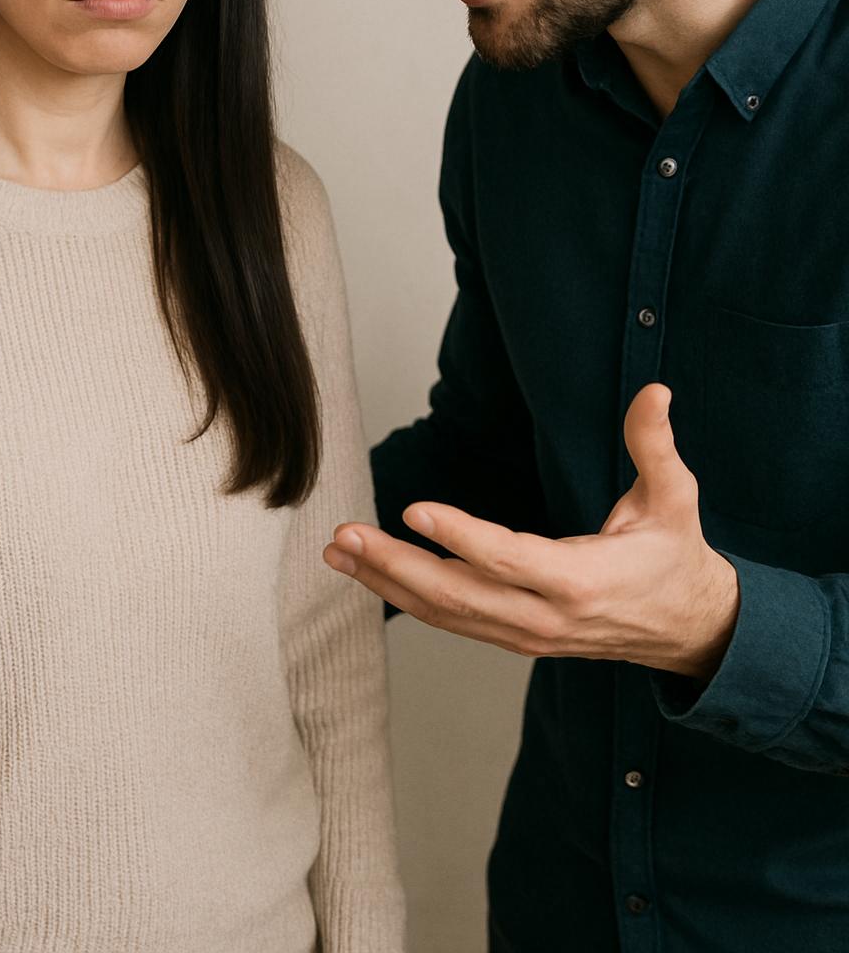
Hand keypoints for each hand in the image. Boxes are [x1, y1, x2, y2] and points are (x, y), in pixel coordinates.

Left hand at [324, 384, 738, 679]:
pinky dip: (407, 599)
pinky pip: (452, 621)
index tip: (413, 510)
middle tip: (344, 536)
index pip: (510, 559)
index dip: (461, 536)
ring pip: (445, 613)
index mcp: (583, 580)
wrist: (690, 631)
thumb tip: (654, 391)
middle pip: (459, 595)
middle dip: (395, 565)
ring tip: (338, 552)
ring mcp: (526, 635)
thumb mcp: (676, 498)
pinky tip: (371, 574)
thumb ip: (655, 445)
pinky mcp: (513, 638)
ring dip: (387, 582)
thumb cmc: (675, 557)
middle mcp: (547, 617)